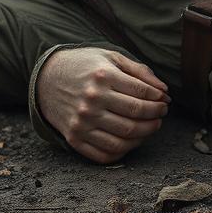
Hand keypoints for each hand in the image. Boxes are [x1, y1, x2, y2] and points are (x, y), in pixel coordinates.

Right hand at [35, 47, 169, 163]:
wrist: (46, 79)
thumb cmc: (85, 66)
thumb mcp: (111, 58)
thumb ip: (140, 71)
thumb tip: (164, 91)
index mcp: (102, 76)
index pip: (142, 93)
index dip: (159, 99)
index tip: (164, 100)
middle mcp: (91, 100)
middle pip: (135, 116)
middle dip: (156, 116)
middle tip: (162, 113)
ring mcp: (82, 122)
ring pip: (124, 138)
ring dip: (145, 134)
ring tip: (151, 126)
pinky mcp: (74, 138)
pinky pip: (105, 154)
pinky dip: (125, 151)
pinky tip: (132, 140)